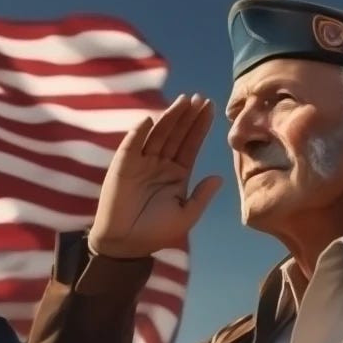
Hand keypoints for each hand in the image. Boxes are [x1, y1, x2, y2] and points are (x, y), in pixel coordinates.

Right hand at [88, 93, 222, 258]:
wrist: (125, 244)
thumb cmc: (155, 233)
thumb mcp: (185, 216)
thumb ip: (202, 197)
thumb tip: (219, 177)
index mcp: (177, 174)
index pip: (191, 144)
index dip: (200, 126)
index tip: (211, 108)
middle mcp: (161, 163)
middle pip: (177, 134)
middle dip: (188, 116)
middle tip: (200, 98)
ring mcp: (142, 162)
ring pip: (158, 134)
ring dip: (170, 117)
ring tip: (183, 101)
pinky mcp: (123, 165)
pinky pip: (133, 144)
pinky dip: (140, 132)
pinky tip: (151, 120)